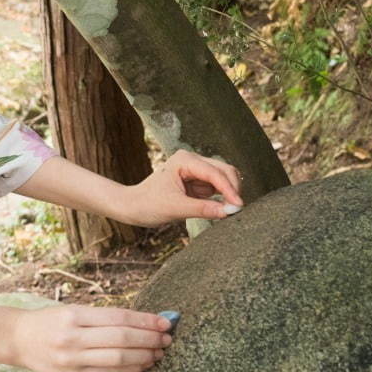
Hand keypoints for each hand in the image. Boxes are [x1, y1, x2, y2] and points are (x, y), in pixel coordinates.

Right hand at [9, 305, 173, 371]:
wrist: (18, 339)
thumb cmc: (50, 322)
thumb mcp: (72, 311)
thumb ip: (102, 318)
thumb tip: (142, 323)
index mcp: (74, 315)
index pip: (118, 318)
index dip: (145, 321)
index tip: (164, 323)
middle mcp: (72, 337)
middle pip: (121, 339)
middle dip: (149, 339)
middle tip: (167, 339)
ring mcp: (72, 359)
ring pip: (118, 358)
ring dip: (144, 356)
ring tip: (158, 353)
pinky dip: (129, 369)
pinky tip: (142, 365)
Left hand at [119, 149, 244, 225]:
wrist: (132, 207)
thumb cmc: (148, 205)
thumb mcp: (176, 209)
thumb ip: (203, 209)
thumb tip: (230, 211)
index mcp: (185, 160)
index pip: (215, 173)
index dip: (229, 189)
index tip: (239, 205)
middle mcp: (193, 161)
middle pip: (225, 171)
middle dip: (232, 189)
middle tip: (236, 210)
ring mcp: (197, 171)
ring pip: (224, 179)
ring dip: (228, 194)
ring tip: (228, 211)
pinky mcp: (198, 182)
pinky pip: (217, 189)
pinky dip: (222, 198)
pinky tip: (220, 209)